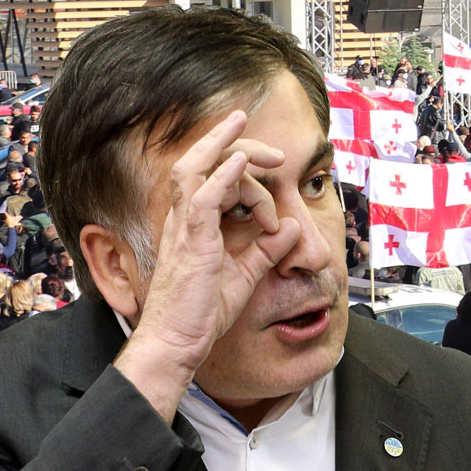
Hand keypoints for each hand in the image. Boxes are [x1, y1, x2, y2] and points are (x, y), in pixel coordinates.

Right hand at [114, 110, 302, 420]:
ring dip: (222, 145)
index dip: (246, 177)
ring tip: (246, 128)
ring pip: (194, 168)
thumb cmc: (202, 312)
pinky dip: (224, 174)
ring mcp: (184, 227)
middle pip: (198, 162)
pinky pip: (205, 196)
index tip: (276, 209)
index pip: (211, 179)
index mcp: (192, 225)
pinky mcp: (192, 241)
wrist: (178, 342)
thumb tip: (292, 229)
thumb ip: (266, 250)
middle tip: (272, 150)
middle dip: (230, 143)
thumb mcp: (244, 275)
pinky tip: (242, 161)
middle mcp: (183, 219)